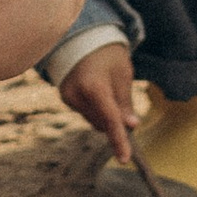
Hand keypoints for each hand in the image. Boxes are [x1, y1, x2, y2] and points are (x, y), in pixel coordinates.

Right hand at [57, 42, 138, 159]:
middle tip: (127, 110)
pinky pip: (86, 113)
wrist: (83, 37)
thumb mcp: (123, 75)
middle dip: (115, 122)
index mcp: (93, 86)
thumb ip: (125, 102)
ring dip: (105, 115)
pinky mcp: (65, 98)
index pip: (109, 119)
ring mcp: (67, 97)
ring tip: (108, 90)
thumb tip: (131, 127)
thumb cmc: (108, 55)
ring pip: (93, 120)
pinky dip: (95, 109)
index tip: (125, 159)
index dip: (119, 140)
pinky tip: (96, 91)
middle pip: (101, 123)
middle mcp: (76, 94)